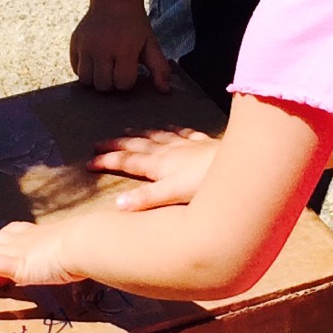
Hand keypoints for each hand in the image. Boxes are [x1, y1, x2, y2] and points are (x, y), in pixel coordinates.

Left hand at [0, 218, 88, 295]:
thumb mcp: (81, 250)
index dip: (0, 244)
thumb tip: (91, 262)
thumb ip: (78, 255)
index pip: (11, 234)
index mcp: (39, 234)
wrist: (88, 242)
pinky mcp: (16, 264)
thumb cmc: (90, 245)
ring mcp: (18, 250)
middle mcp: (24, 239)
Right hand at [70, 0, 172, 94]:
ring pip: (86, 80)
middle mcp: (101, 48)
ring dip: (96, 79)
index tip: (130, 69)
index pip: (122, 83)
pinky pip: (75, 68)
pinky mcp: (74, 42)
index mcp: (124, 48)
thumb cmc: (134, 25)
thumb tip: (165, 90)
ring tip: (105, 68)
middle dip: (112, 83)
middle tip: (117, 70)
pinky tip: (95, 61)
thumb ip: (160, 67)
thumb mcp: (150, 43)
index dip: (128, 81)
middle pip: (103, 85)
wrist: (113, 0)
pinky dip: (85, 70)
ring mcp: (85, 45)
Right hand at [90, 126, 216, 210]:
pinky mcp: (204, 143)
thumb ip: (147, 200)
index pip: (127, 161)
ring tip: (128, 130)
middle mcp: (170, 152)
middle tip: (99, 141)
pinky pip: (184, 133)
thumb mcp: (173, 195)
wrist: (242, 166)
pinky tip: (171, 127)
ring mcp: (187, 145)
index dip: (107, 160)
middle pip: (138, 145)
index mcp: (159, 165)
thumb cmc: (207, 184)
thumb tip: (118, 205)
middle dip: (117, 144)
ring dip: (141, 134)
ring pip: (158, 136)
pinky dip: (173, 129)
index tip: (89, 162)